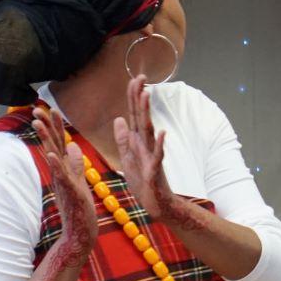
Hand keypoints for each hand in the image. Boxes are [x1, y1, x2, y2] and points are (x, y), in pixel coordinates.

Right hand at [34, 106, 98, 256]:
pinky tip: (51, 153)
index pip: (58, 142)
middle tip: (36, 107)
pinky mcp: (69, 192)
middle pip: (51, 144)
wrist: (80, 233)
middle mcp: (60, 173)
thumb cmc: (80, 209)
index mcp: (64, 169)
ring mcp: (63, 182)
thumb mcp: (79, 181)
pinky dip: (56, 165)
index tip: (50, 107)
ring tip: (37, 123)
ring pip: (53, 156)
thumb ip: (76, 164)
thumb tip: (74, 146)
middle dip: (45, 125)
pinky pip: (62, 176)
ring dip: (45, 139)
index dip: (55, 124)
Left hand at [115, 75, 181, 224]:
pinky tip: (161, 132)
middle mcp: (145, 144)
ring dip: (147, 113)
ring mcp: (151, 156)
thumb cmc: (143, 182)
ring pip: (148, 131)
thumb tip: (118, 119)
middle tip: (142, 77)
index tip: (134, 78)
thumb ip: (122, 139)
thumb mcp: (127, 158)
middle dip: (140, 97)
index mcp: (136, 141)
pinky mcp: (155, 170)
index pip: (133, 115)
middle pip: (140, 117)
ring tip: (147, 95)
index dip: (133, 97)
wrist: (155, 204)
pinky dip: (159, 144)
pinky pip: (158, 155)